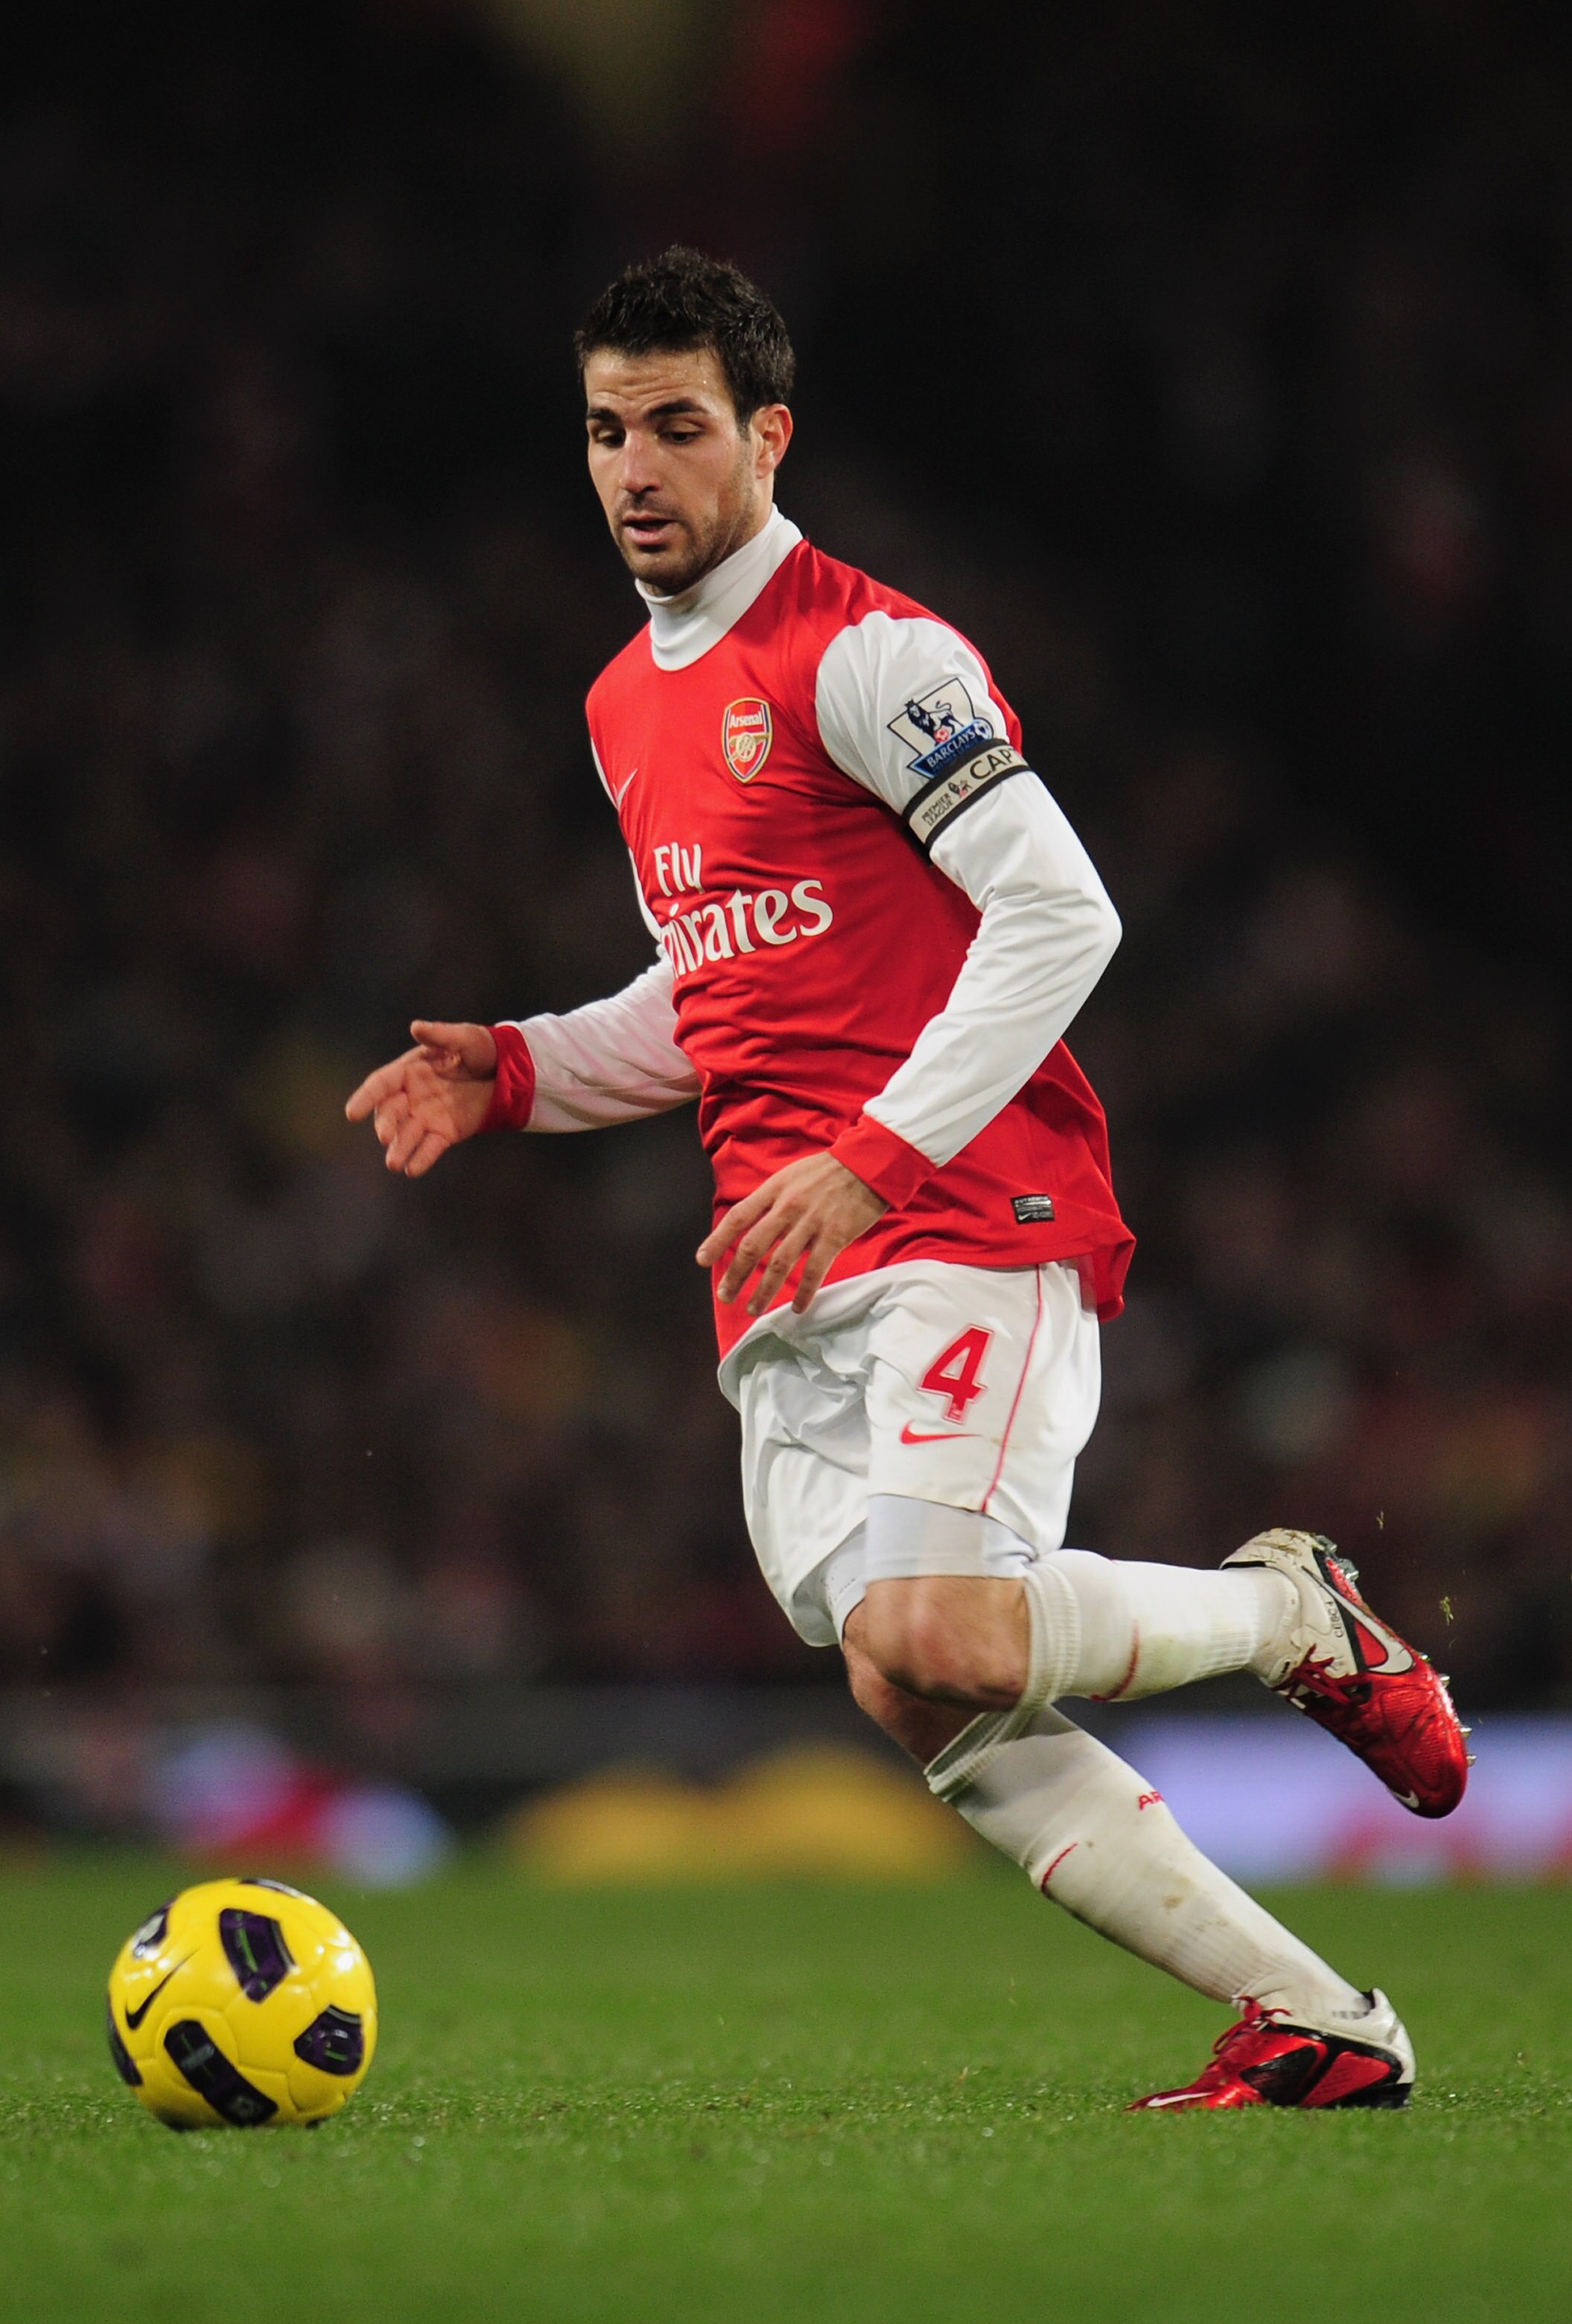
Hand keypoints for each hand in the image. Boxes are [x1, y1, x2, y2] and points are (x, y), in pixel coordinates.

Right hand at [345, 1020, 497, 1177]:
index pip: (381, 1084)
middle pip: (390, 1112)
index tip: (352, 1113)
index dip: (365, 1097)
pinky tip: (412, 1170)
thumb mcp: (463, 1038)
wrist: (505, 1071)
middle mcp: (411, 1096)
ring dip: (399, 1148)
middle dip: (386, 1124)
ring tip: (394, 1164)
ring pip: (407, 1134)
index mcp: (409, 1070)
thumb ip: (440, 1036)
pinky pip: (429, 1148)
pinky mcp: (444, 1133)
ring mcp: (426, 1116)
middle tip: (385, 1136)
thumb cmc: (479, 1049)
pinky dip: (421, 1159)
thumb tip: (416, 1027)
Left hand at [698, 1151, 887, 1316]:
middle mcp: (788, 1207)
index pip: (738, 1217)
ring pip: (780, 1264)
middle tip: (725, 1295)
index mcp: (774, 1189)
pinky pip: (815, 1270)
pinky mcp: (835, 1236)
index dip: (717, 1240)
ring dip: (764, 1291)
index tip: (703, 1260)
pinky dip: (805, 1292)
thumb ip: (773, 1199)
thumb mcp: (792, 1175)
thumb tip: (753, 1224)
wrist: (869, 1163)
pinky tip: (797, 1307)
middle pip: (753, 1246)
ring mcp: (811, 1223)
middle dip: (736, 1275)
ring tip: (753, 1308)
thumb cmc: (830, 1170)